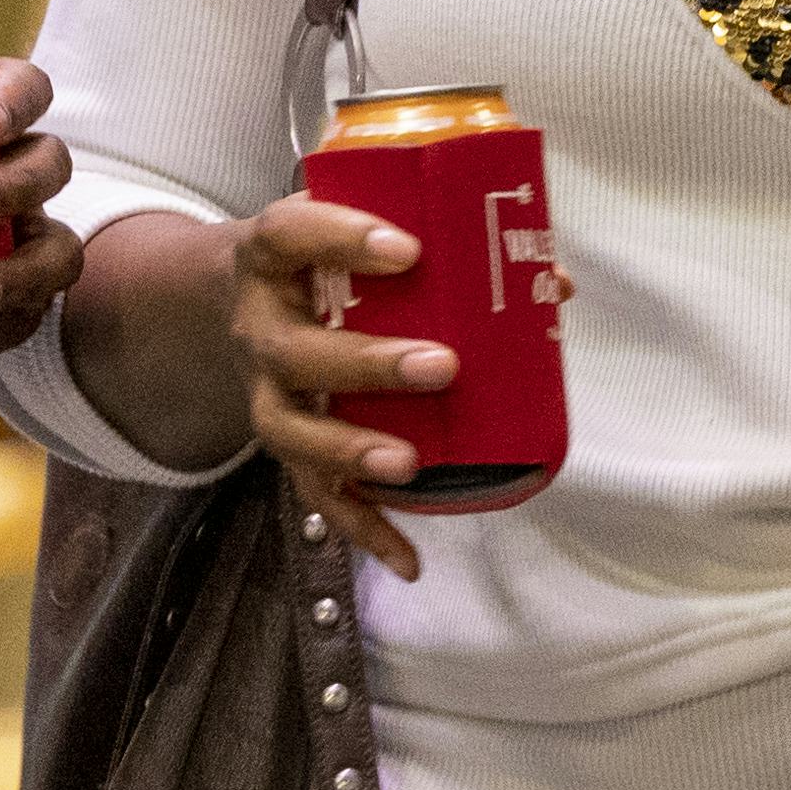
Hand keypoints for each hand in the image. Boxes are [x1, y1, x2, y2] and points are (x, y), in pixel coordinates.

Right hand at [225, 188, 456, 581]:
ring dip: (351, 450)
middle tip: (441, 365)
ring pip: (292, 431)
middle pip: (297, 352)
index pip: (289, 235)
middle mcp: (260, 328)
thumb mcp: (353, 231)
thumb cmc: (319, 261)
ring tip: (410, 464)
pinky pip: (317, 494)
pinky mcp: (286, 446)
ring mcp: (265, 393)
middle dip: (368, 364)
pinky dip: (363, 528)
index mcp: (272, 258)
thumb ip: (442, 248)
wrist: (237, 300)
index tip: (408, 248)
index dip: (342, 240)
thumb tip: (554, 283)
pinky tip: (409, 559)